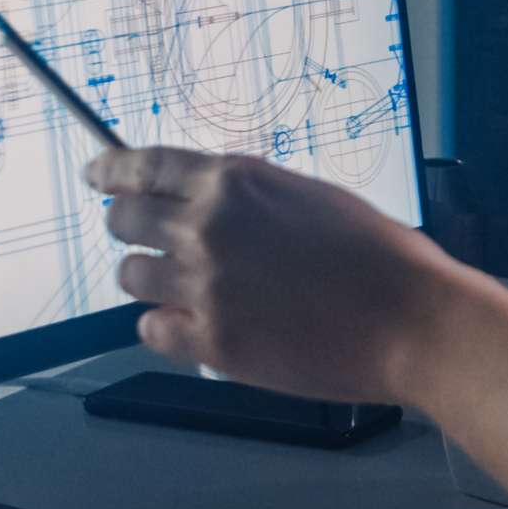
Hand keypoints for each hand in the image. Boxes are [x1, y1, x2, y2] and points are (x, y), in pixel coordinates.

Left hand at [88, 145, 469, 402]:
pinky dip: (165, 327)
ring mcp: (204, 286)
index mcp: (234, 181)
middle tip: (138, 235)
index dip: (111, 171)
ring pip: (132, 277)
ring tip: (179, 287)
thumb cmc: (380, 257)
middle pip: (125, 221)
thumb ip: (251, 197)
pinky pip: (153, 330)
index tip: (97, 175)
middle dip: (127, 226)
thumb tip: (213, 205)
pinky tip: (191, 325)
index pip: (144, 167)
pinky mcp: (211, 341)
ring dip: (148, 279)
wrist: (410, 319)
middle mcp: (208, 227)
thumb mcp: (311, 197)